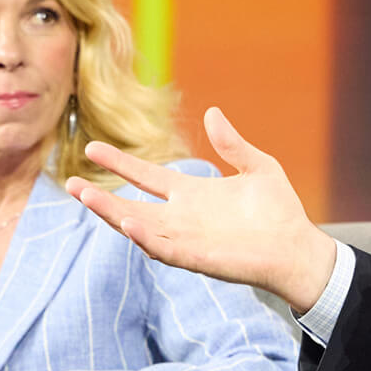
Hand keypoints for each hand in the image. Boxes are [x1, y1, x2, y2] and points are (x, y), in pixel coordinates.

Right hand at [66, 106, 340, 312]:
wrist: (298, 247)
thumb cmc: (280, 211)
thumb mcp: (257, 167)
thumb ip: (232, 144)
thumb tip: (213, 113)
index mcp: (192, 194)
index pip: (147, 176)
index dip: (120, 163)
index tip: (93, 148)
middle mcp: (182, 217)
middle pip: (131, 204)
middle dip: (101, 196)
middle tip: (71, 183)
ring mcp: (187, 239)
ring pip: (139, 226)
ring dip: (112, 213)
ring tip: (86, 197)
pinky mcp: (198, 257)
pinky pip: (165, 248)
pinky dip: (145, 236)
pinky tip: (128, 222)